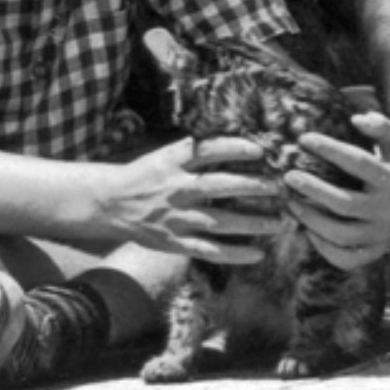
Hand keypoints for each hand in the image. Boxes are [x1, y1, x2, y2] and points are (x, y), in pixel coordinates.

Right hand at [108, 136, 281, 262]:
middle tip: (278, 187)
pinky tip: (258, 253)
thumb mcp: (166, 155)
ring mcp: (176, 218)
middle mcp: (176, 189)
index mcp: (174, 163)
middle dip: (251, 187)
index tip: (260, 150)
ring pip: (220, 222)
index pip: (208, 151)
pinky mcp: (175, 242)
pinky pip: (209, 251)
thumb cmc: (147, 174)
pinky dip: (235, 254)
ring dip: (252, 223)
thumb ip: (196, 150)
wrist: (110, 203)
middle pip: (218, 186)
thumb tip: (236, 135)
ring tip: (279, 223)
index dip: (234, 149)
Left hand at [287, 111, 389, 270]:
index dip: (329, 149)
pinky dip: (324, 247)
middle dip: (313, 189)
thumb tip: (356, 118)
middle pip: (344, 204)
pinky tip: (309, 230)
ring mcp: (381, 235)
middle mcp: (387, 210)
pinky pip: (345, 257)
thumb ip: (381, 126)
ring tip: (291, 203)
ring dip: (311, 220)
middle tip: (289, 176)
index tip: (304, 139)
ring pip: (341, 234)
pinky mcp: (374, 252)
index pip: (358, 163)